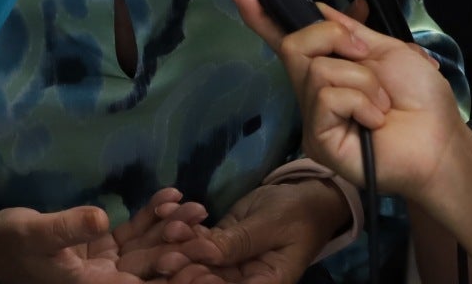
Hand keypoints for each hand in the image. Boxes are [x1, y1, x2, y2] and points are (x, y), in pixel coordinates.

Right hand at [0, 192, 214, 283]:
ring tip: (196, 208)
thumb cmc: (9, 242)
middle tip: (205, 225)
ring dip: (170, 228)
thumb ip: (69, 227)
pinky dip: (150, 216)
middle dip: (179, 246)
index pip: (136, 282)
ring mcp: (103, 262)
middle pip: (149, 265)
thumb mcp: (36, 232)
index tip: (194, 256)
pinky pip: (132, 232)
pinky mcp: (100, 246)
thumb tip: (101, 219)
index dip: (166, 271)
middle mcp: (102, 279)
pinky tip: (170, 197)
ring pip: (145, 247)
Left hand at [163, 180, 347, 283]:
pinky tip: (165, 213)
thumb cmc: (297, 213)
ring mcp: (231, 261)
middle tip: (168, 254)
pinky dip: (183, 227)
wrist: (306, 196)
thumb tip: (206, 253)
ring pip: (200, 259)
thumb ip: (239, 242)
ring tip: (168, 228)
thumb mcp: (271, 225)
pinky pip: (199, 238)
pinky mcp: (221, 242)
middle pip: (212, 279)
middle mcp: (245, 278)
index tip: (192, 274)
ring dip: (181, 245)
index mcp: (265, 283)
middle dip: (187, 267)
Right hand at [226, 0, 460, 201]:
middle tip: (365, 54)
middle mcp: (314, 92)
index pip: (286, 40)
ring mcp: (314, 118)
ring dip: (362, 79)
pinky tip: (375, 120)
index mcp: (329, 68)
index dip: (261, 17)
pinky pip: (327, 98)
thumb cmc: (422, 99)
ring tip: (382, 103)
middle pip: (295, 44)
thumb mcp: (387, 51)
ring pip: (317, 70)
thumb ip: (349, 31)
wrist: (441, 141)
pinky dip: (360, 100)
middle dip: (332, 37)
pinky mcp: (319, 140)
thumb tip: (317, 7)